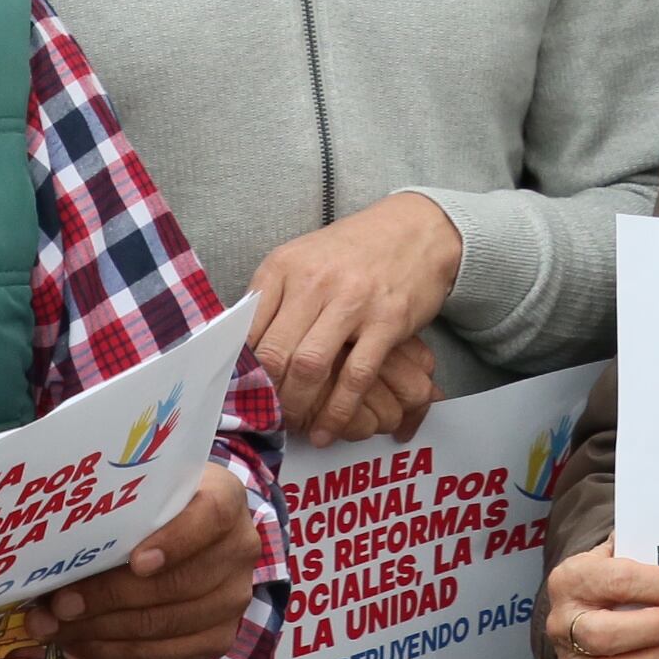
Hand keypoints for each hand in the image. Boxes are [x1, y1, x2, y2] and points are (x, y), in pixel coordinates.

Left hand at [31, 466, 260, 658]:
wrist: (196, 534)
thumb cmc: (160, 506)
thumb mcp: (148, 491)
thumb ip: (118, 511)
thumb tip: (55, 548)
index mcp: (226, 499)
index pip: (211, 517)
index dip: (175, 542)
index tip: (136, 561)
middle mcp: (240, 549)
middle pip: (179, 583)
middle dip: (111, 597)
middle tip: (61, 604)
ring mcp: (233, 599)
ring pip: (167, 625)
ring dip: (104, 630)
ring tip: (58, 627)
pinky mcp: (219, 638)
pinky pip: (167, 657)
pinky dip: (118, 654)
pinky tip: (82, 644)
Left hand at [249, 194, 461, 445]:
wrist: (416, 228)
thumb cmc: (354, 250)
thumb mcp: (303, 258)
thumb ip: (273, 296)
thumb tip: (241, 344)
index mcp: (284, 266)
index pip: (247, 329)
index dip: (241, 370)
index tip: (243, 394)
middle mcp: (313, 281)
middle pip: (274, 353)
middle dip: (267, 396)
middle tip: (268, 417)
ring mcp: (352, 301)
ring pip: (309, 367)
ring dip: (298, 406)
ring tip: (295, 425)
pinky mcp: (387, 321)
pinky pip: (356, 376)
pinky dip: (338, 411)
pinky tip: (328, 430)